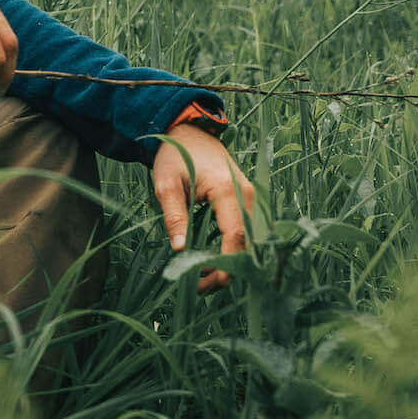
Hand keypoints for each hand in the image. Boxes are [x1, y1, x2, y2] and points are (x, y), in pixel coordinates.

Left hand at [152, 122, 255, 294]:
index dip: (224, 264)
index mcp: (228, 190)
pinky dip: (234, 249)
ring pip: (250, 240)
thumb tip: (179, 250)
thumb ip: (174, 216)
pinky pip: (248, 231)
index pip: (235, 236)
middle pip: (247, 243)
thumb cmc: (175, 155)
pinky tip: (214, 260)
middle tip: (200, 287)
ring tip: (203, 278)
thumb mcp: (166, 184)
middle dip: (227, 269)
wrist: (189, 131)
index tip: (206, 283)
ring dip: (231, 261)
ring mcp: (251, 198)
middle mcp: (247, 195)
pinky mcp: (248, 201)